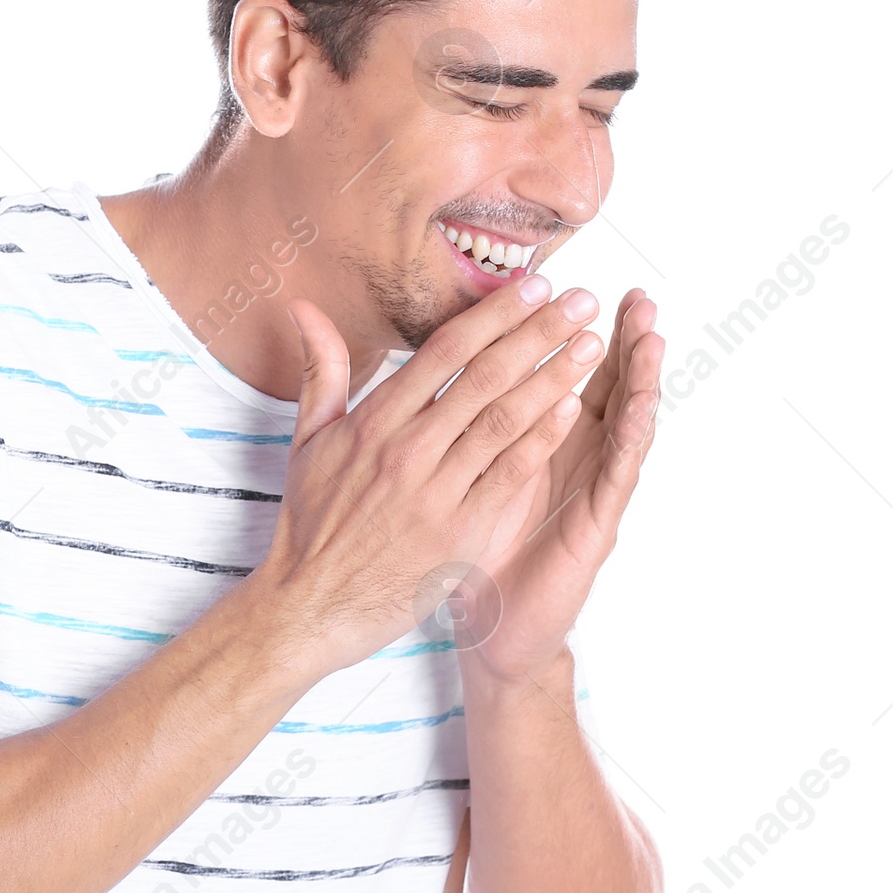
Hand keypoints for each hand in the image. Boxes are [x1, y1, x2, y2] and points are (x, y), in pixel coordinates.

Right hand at [254, 276, 605, 684]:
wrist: (311, 605)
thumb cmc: (311, 523)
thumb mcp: (307, 440)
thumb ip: (321, 370)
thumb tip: (303, 308)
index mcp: (373, 423)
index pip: (445, 352)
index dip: (495, 314)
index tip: (533, 286)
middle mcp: (407, 451)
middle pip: (485, 377)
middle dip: (539, 333)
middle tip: (581, 302)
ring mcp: (435, 493)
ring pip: (505, 421)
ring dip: (553, 378)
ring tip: (589, 346)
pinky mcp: (459, 533)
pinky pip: (509, 475)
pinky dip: (542, 438)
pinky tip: (572, 408)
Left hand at [469, 288, 664, 682]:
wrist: (490, 622)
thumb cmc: (474, 545)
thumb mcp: (458, 473)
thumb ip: (447, 421)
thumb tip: (423, 371)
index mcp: (537, 435)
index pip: (556, 370)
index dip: (564, 330)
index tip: (575, 285)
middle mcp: (572, 455)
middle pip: (603, 387)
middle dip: (620, 341)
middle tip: (635, 297)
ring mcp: (589, 488)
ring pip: (622, 423)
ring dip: (640, 380)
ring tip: (650, 337)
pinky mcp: (596, 526)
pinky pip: (614, 477)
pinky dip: (623, 441)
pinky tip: (630, 412)